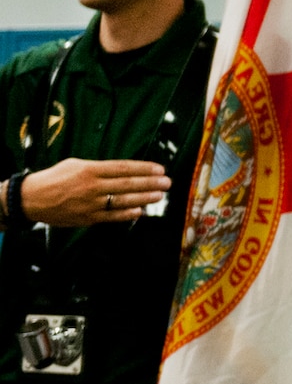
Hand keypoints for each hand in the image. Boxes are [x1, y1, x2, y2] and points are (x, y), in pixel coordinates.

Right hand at [20, 158, 168, 225]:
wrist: (31, 199)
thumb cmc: (55, 178)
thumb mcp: (76, 164)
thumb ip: (99, 167)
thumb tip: (122, 170)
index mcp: (90, 170)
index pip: (123, 168)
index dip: (144, 168)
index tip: (160, 168)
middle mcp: (92, 187)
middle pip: (127, 184)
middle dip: (150, 183)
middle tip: (167, 182)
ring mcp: (90, 204)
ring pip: (122, 201)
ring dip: (144, 198)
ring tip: (159, 195)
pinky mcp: (87, 218)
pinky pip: (111, 217)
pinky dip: (127, 214)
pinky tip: (140, 211)